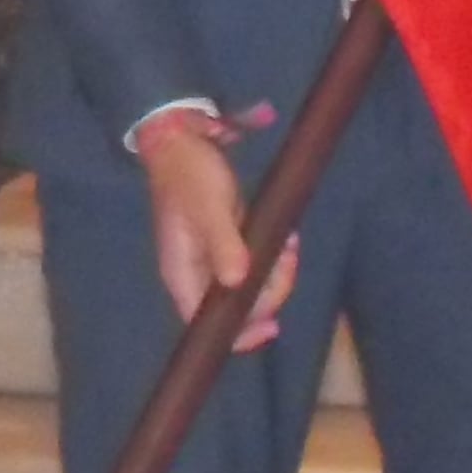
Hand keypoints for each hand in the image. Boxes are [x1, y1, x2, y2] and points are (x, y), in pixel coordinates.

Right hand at [139, 108, 298, 353]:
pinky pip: (254, 265)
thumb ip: (223, 244)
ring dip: (277, 272)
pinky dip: (273, 257)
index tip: (272, 326)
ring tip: (290, 243)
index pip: (207, 325)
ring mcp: (212, 260)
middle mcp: (197, 274)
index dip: (240, 333)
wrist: (181, 139)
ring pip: (251, 288)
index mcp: (183, 274)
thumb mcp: (209, 207)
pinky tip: (286, 237)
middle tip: (287, 256)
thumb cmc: (190, 175)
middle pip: (237, 309)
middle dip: (270, 291)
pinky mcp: (227, 244)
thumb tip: (237, 282)